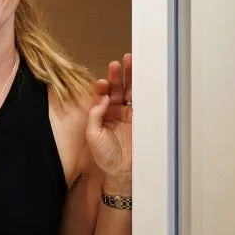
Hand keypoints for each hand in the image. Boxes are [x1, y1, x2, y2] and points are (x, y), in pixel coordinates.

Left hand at [86, 54, 132, 186]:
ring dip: (129, 78)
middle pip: (115, 89)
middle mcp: (114, 111)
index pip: (101, 95)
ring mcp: (128, 114)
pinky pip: (140, 101)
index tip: (103, 82)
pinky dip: (141, 90)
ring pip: (129, 91)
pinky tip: (142, 79)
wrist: (122, 171)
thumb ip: (95, 116)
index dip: (102, 87)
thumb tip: (103, 98)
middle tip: (118, 63)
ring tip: (130, 62)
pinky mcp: (140, 118)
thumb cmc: (104, 155)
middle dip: (116, 76)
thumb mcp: (93, 135)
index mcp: (101, 114)